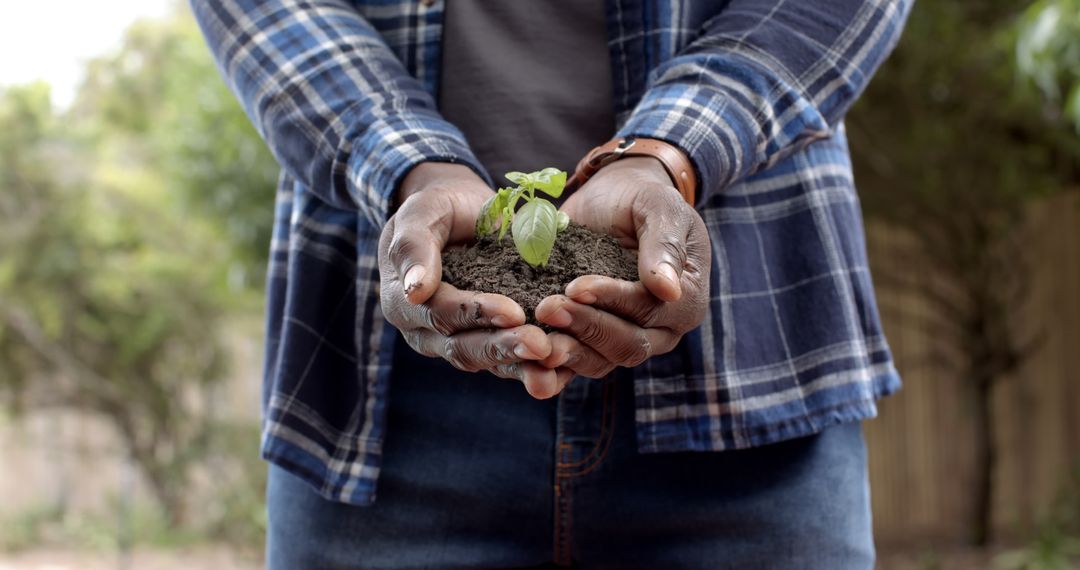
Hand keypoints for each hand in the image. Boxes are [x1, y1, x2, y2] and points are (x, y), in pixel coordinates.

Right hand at [379, 162, 561, 397]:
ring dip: (521, 365)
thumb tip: (415, 290)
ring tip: (555, 362)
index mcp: (403, 303)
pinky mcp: (487, 344)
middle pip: (463, 348)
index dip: (476, 313)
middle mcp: (426, 332)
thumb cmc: (438, 208)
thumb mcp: (421, 214)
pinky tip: (563, 371)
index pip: (440, 314)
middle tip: (541, 345)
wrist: (461, 212)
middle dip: (503, 348)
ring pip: (487, 362)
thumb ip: (413, 247)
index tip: (513, 311)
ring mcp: (457, 341)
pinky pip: (508, 364)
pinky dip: (533, 368)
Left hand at [537, 157, 710, 378]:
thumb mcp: (657, 207)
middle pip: (628, 345)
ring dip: (568, 351)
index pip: (652, 312)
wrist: (611, 198)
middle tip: (548, 308)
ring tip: (533, 337)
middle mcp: (660, 328)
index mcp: (685, 299)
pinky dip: (554, 363)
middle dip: (587, 328)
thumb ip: (663, 244)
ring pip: (601, 361)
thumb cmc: (640, 198)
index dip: (614, 301)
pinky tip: (528, 354)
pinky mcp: (592, 340)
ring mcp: (625, 337)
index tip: (575, 286)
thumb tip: (669, 290)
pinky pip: (576, 361)